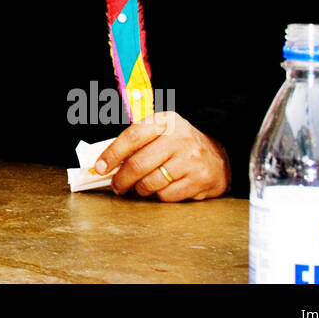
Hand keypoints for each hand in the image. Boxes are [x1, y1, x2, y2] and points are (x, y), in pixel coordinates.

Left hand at [96, 111, 230, 201]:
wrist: (219, 155)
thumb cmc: (180, 144)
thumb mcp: (161, 131)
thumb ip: (136, 142)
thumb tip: (106, 161)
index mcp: (166, 121)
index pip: (132, 136)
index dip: (112, 153)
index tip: (100, 167)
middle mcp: (179, 139)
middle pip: (139, 164)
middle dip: (122, 179)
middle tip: (117, 186)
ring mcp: (191, 160)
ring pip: (151, 183)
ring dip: (140, 189)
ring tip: (142, 186)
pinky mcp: (199, 180)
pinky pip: (167, 195)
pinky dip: (160, 195)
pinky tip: (163, 188)